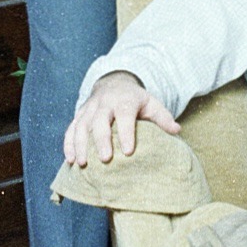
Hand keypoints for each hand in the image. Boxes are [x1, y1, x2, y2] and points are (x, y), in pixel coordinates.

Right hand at [63, 72, 179, 166]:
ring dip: (81, 145)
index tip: (129, 151)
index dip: (127, 133)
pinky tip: (70, 160)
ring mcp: (90, 109)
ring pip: (82, 125)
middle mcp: (105, 103)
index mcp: (125, 100)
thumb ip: (163, 117)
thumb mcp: (151, 103)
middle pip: (100, 121)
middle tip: (105, 159)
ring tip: (83, 164)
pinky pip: (71, 129)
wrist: (114, 83)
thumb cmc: (135, 100)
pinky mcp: (80, 115)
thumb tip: (177, 130)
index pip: (125, 115)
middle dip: (101, 140)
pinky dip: (69, 144)